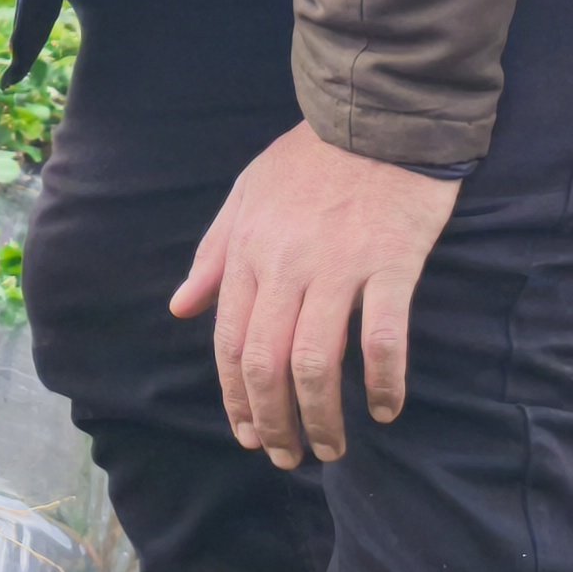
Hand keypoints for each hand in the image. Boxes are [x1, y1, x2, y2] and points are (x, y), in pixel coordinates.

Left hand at [168, 129, 460, 469]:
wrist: (374, 113)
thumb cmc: (309, 157)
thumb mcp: (245, 196)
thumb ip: (214, 255)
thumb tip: (181, 307)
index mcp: (247, 252)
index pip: (231, 343)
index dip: (236, 399)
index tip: (249, 435)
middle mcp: (285, 265)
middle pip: (267, 365)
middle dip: (273, 423)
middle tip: (288, 458)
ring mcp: (339, 266)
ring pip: (316, 363)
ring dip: (321, 418)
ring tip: (331, 449)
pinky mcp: (391, 263)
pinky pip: (382, 338)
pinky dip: (382, 383)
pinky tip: (383, 409)